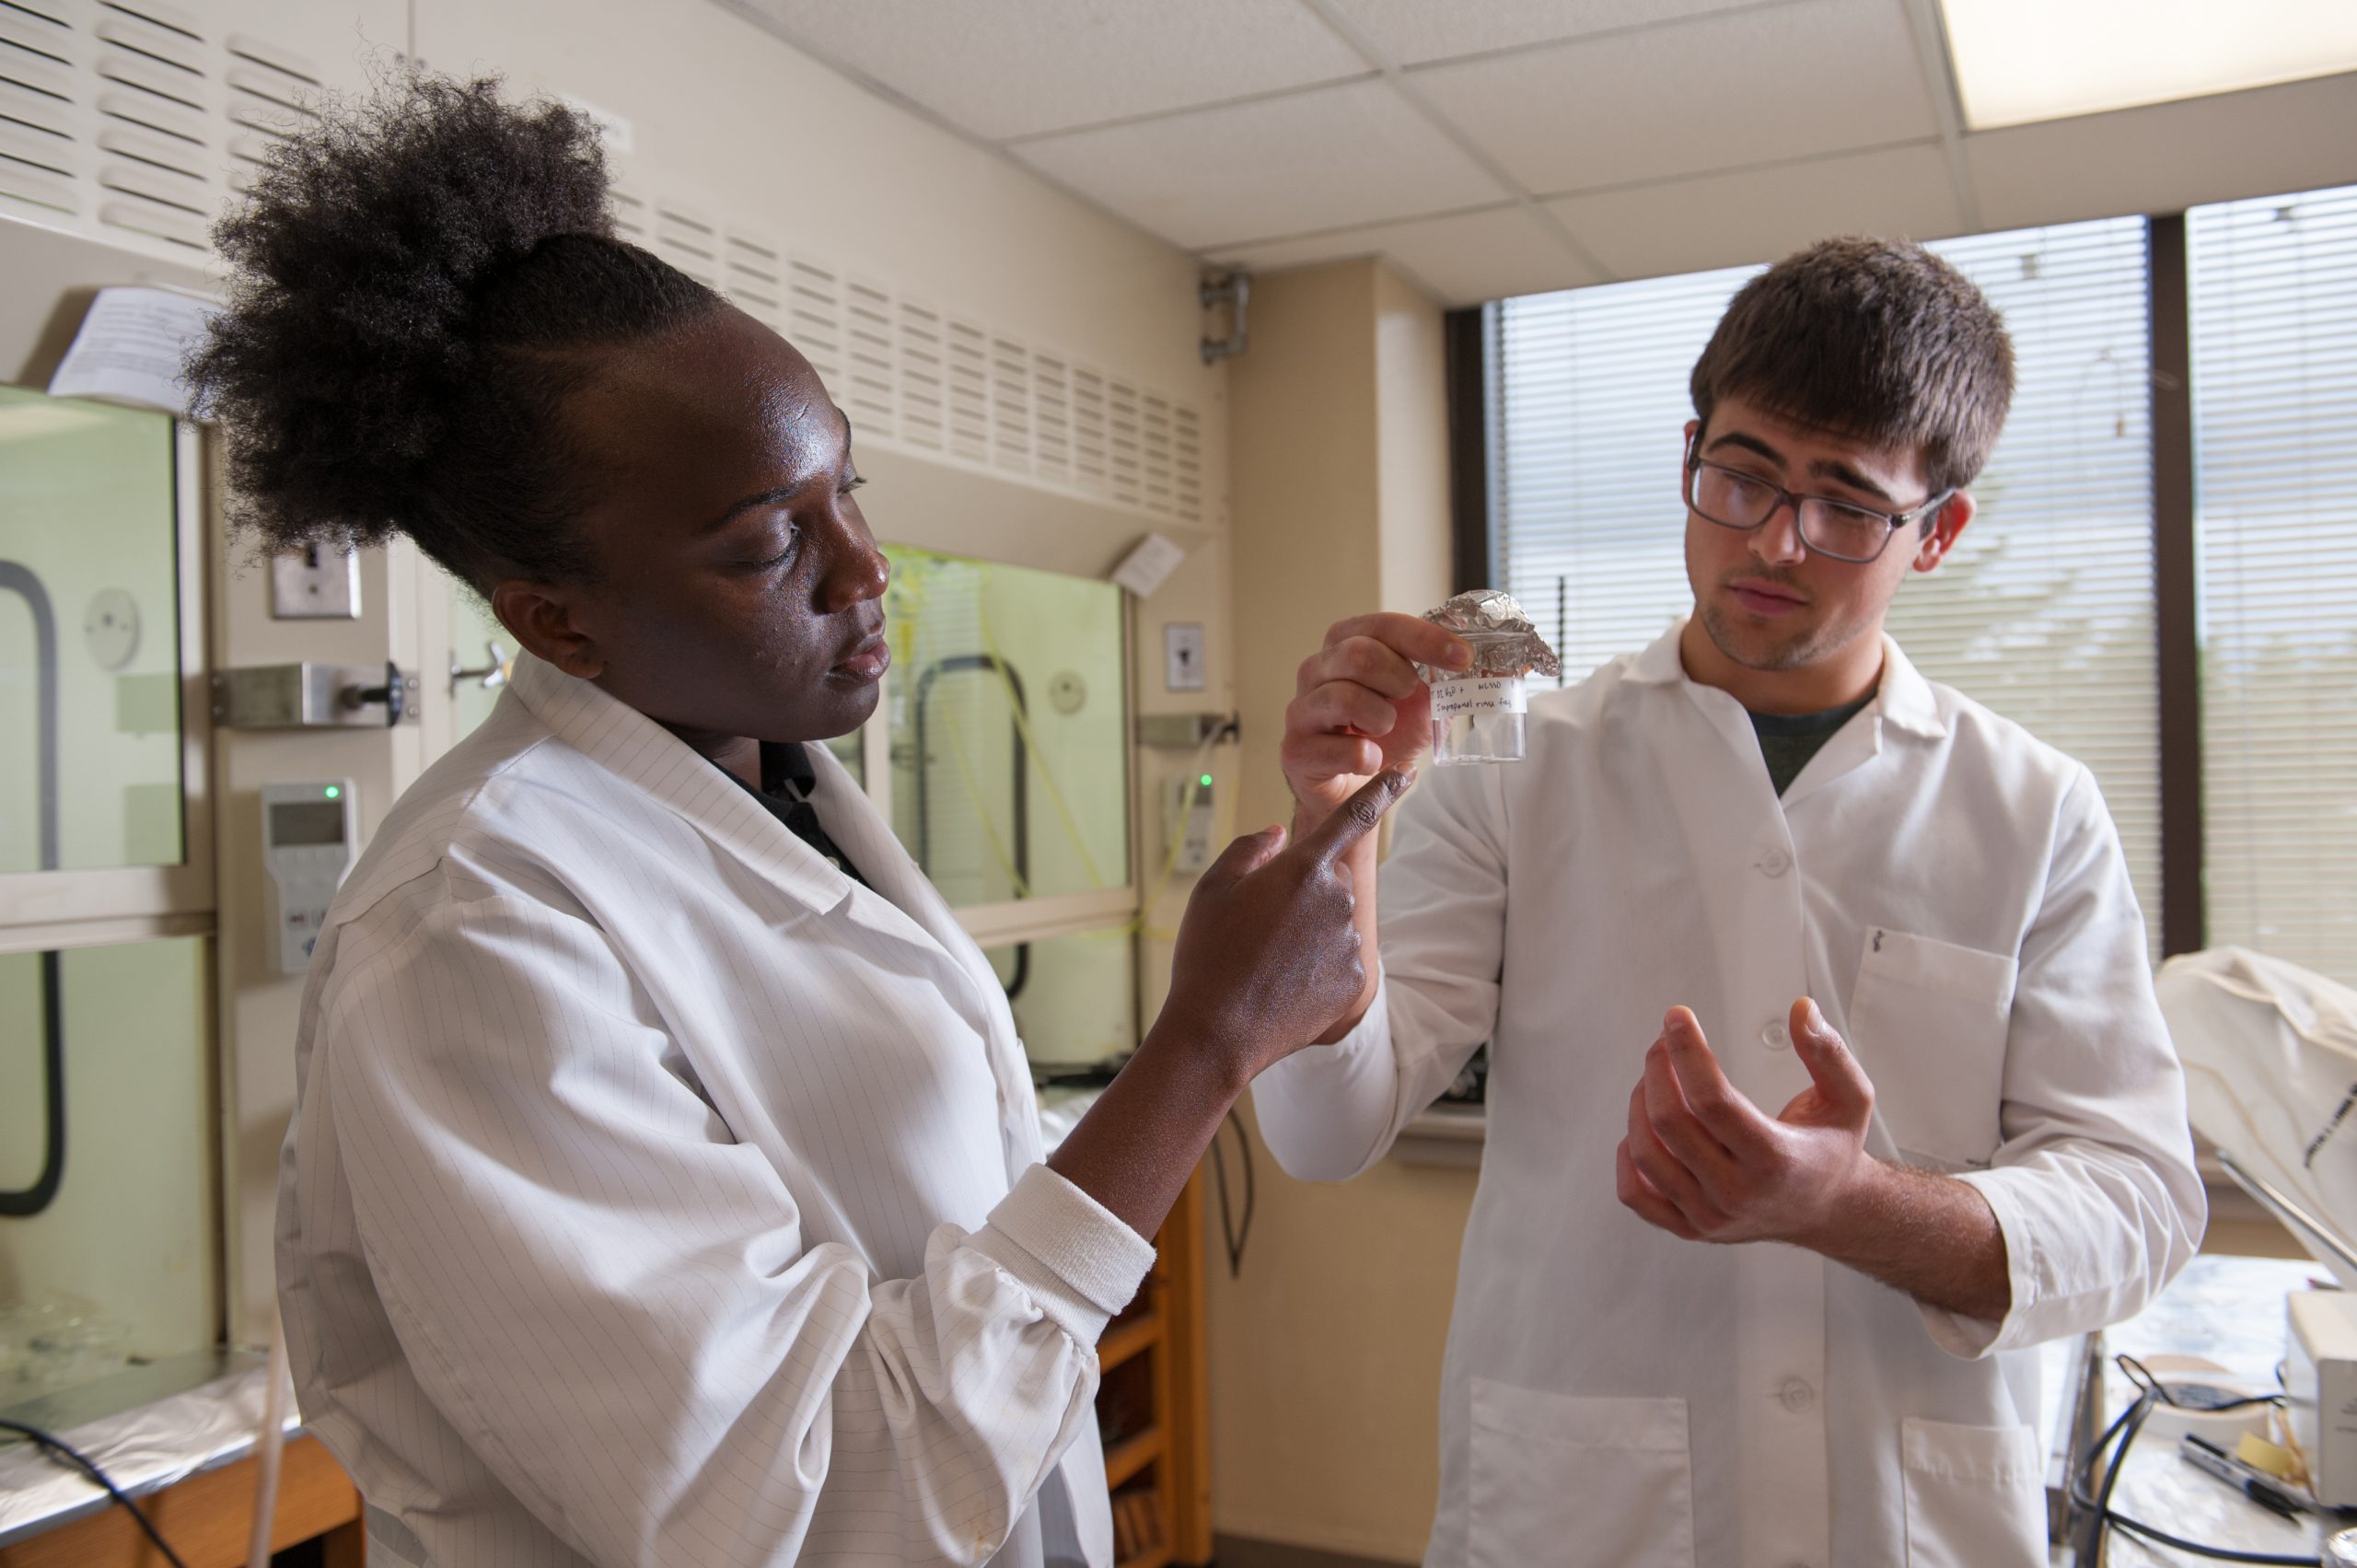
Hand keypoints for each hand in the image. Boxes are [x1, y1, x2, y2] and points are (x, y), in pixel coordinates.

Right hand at [1156, 767, 1414, 1083]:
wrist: (1218, 1033)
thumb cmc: (1209, 955)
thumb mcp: (1212, 889)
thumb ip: (1250, 850)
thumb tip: (1276, 834)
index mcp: (1302, 869)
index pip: (1353, 818)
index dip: (1382, 790)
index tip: (1407, 772)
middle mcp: (1336, 901)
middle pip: (1331, 880)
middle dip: (1306, 892)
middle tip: (1263, 925)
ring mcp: (1349, 944)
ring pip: (1335, 923)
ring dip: (1311, 933)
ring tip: (1267, 962)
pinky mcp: (1354, 981)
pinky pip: (1340, 961)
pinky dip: (1318, 968)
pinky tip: (1285, 985)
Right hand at [1281, 614, 1470, 818]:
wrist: (1352, 792)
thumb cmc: (1382, 737)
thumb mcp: (1421, 704)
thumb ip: (1448, 682)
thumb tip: (1503, 669)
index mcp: (1345, 644)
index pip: (1384, 625)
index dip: (1426, 638)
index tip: (1463, 657)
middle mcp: (1316, 669)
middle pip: (1358, 654)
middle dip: (1398, 679)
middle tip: (1409, 699)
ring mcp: (1301, 709)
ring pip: (1345, 697)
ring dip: (1382, 719)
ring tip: (1385, 731)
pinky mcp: (1296, 750)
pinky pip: (1340, 749)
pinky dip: (1369, 758)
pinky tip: (1371, 760)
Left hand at [1615, 999, 1876, 1248]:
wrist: (1830, 1211)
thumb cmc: (1833, 1150)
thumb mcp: (1850, 1098)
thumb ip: (1828, 1051)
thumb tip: (1802, 1009)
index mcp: (1777, 1159)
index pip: (1713, 1101)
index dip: (1688, 1052)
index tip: (1678, 1017)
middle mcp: (1739, 1194)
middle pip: (1670, 1123)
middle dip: (1658, 1069)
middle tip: (1665, 1042)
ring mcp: (1710, 1216)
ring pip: (1645, 1155)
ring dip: (1639, 1103)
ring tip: (1656, 1077)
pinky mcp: (1690, 1228)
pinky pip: (1635, 1195)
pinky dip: (1627, 1156)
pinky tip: (1644, 1127)